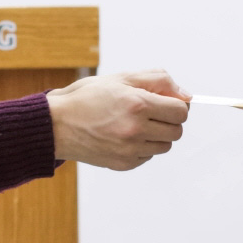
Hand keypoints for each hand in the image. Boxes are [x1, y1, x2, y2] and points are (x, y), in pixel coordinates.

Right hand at [48, 70, 190, 170]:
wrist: (56, 124)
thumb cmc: (87, 97)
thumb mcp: (121, 78)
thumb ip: (158, 80)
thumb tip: (186, 94)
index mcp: (137, 104)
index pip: (181, 110)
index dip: (177, 104)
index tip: (167, 102)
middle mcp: (135, 129)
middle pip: (177, 130)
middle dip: (169, 120)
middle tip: (152, 112)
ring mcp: (129, 150)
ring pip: (165, 146)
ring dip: (157, 134)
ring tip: (136, 124)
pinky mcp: (123, 164)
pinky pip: (148, 156)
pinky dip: (142, 146)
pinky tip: (124, 136)